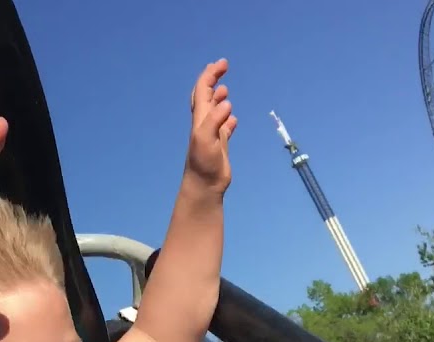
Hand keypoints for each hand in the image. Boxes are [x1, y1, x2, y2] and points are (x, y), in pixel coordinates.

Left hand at [184, 59, 237, 193]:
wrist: (204, 185)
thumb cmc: (203, 163)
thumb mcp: (205, 138)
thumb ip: (214, 120)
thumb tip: (226, 103)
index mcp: (200, 118)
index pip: (203, 90)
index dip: (210, 74)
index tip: (223, 63)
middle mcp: (204, 123)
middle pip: (206, 96)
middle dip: (212, 79)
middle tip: (223, 66)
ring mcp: (212, 133)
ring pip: (214, 110)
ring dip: (218, 98)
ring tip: (225, 90)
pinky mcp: (220, 145)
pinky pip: (224, 127)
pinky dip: (227, 119)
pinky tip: (233, 118)